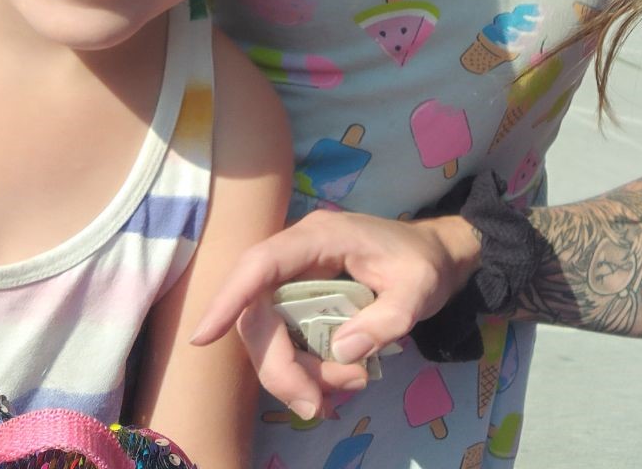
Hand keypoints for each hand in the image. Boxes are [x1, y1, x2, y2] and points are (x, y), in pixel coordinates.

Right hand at [190, 209, 480, 417]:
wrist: (437, 256)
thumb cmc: (425, 263)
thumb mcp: (420, 288)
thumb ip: (387, 319)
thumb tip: (339, 352)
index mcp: (320, 238)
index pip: (262, 264)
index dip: (230, 298)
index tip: (204, 337)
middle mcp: (298, 255)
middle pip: (260, 315)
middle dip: (280, 368)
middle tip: (317, 404)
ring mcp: (297, 278)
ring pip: (270, 336)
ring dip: (298, 375)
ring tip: (349, 386)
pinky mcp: (301, 301)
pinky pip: (286, 342)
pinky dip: (304, 372)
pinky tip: (338, 384)